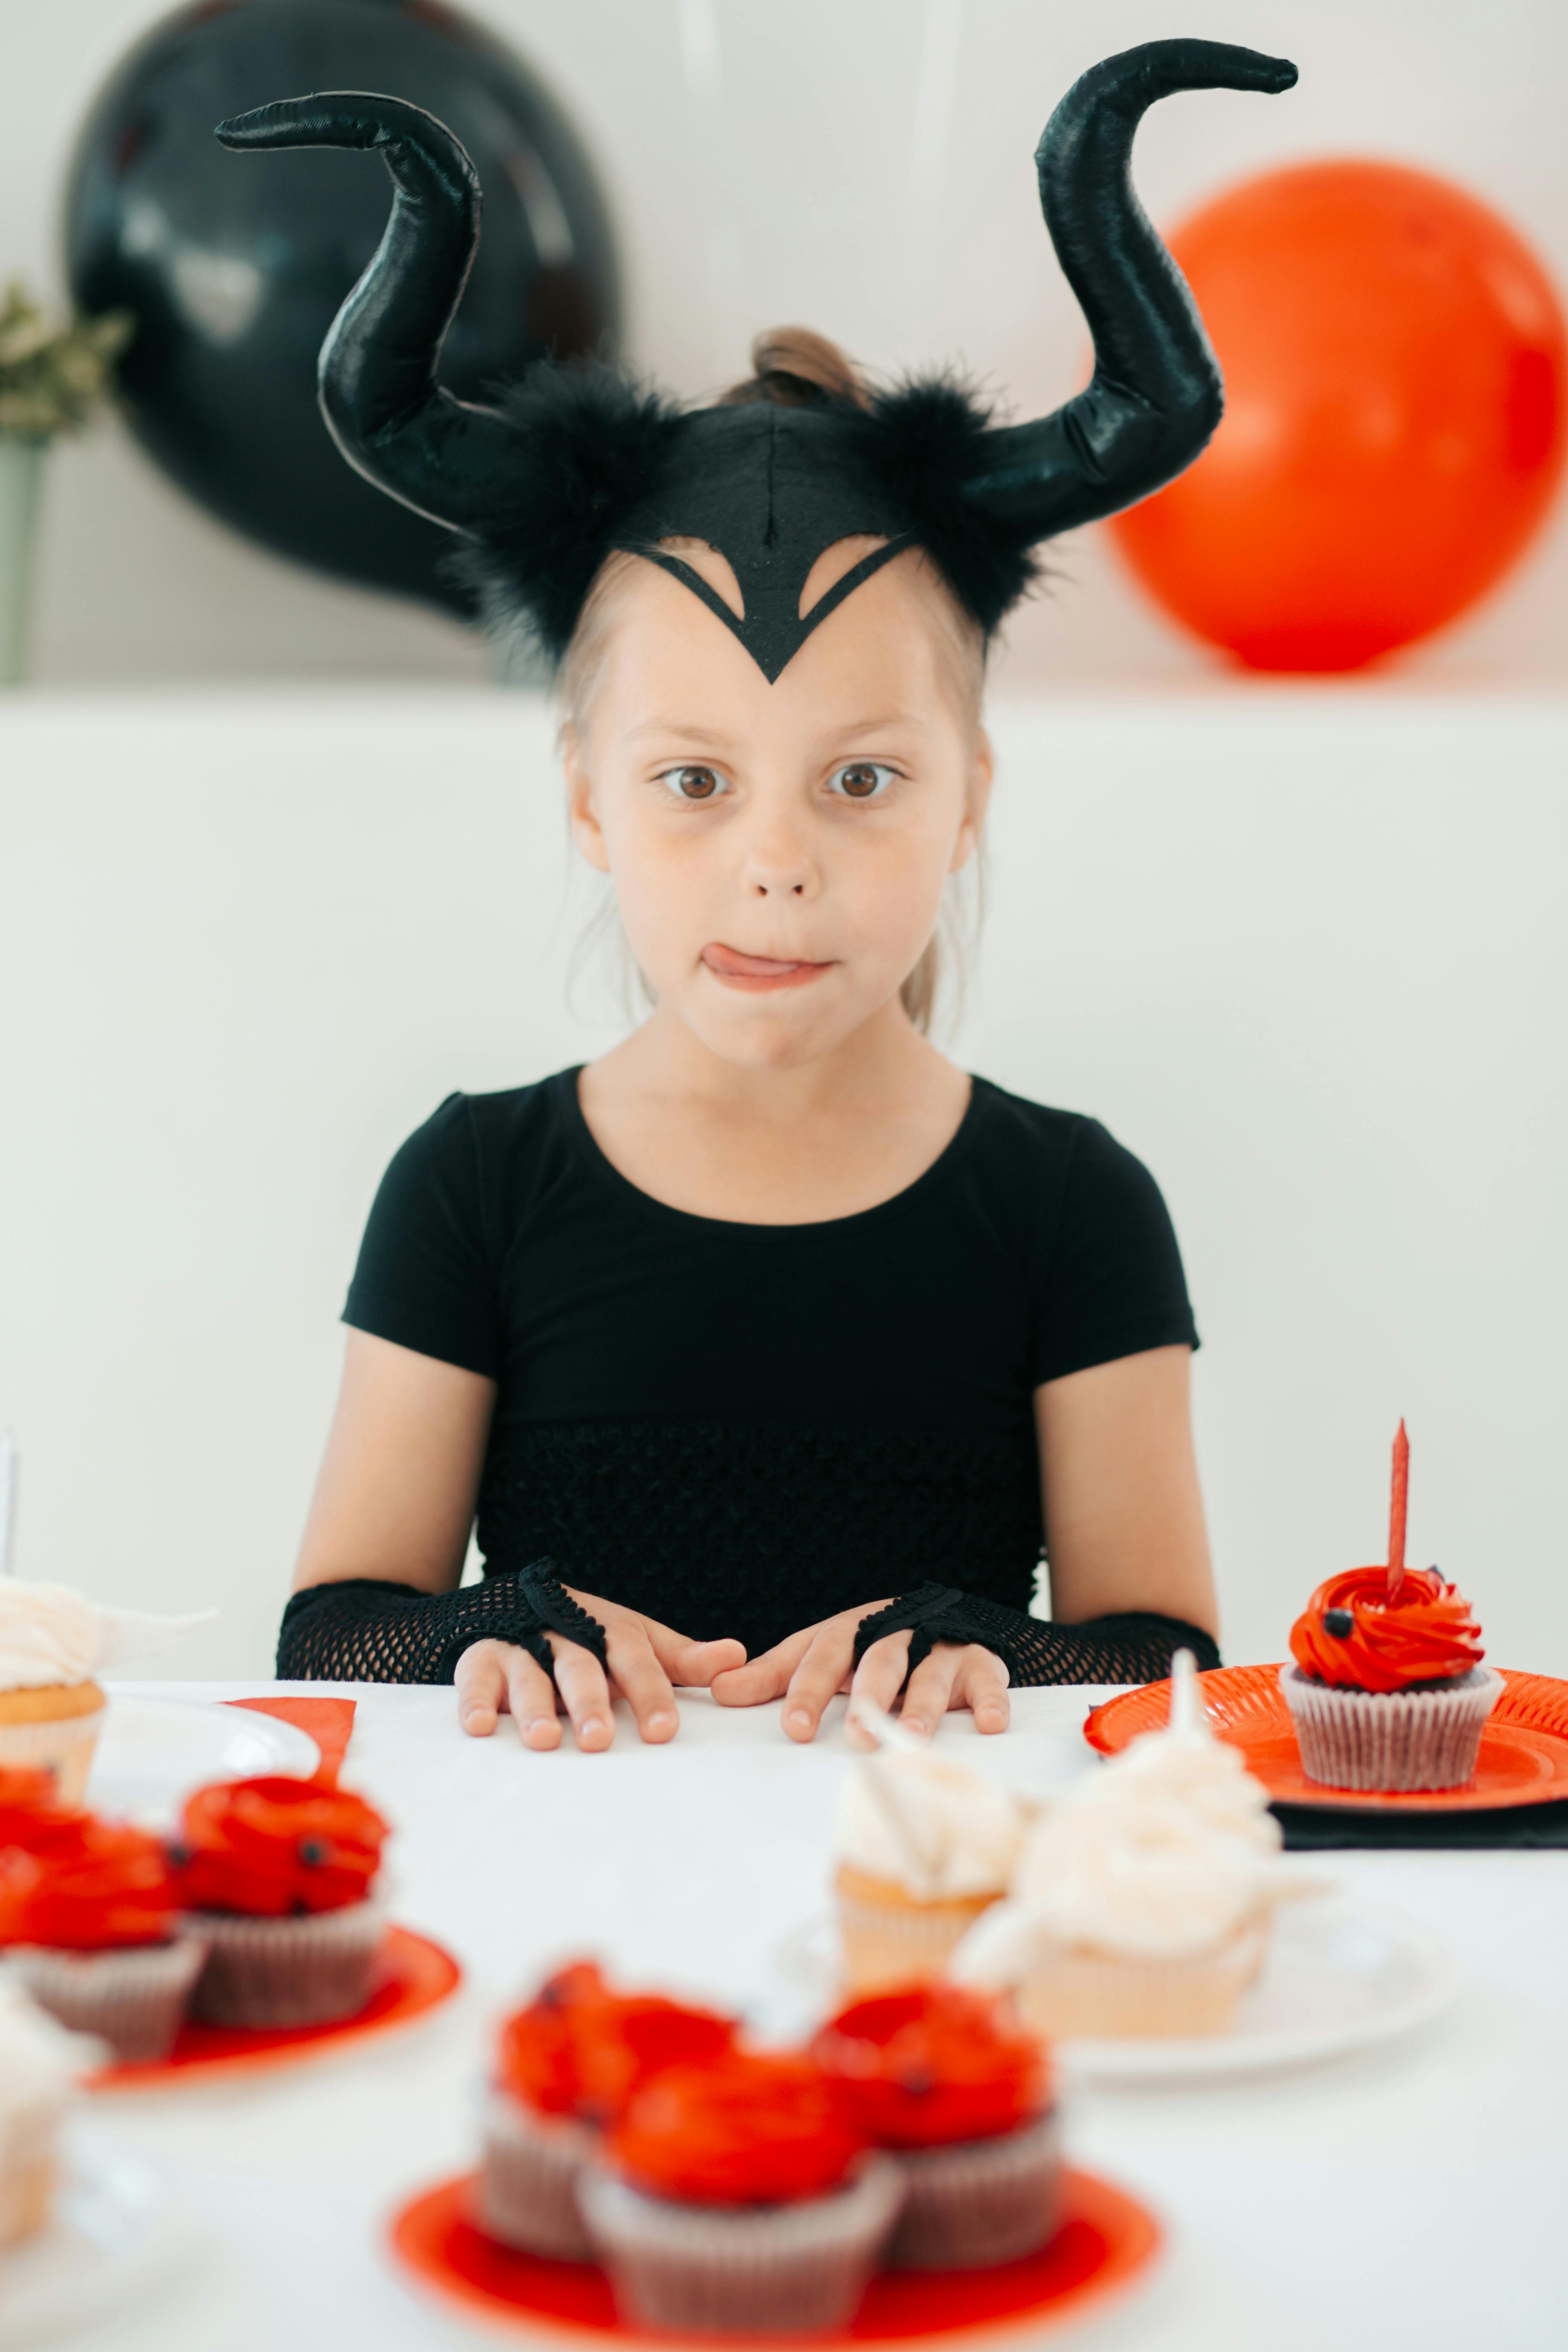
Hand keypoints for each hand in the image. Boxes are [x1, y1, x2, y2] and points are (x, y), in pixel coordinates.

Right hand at [455, 1591, 745, 1752]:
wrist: (519, 1604)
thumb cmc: (591, 1637)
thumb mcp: (637, 1642)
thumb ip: (682, 1659)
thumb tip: (738, 1658)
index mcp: (609, 1632)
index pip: (635, 1661)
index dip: (650, 1694)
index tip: (663, 1731)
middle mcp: (566, 1636)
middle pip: (580, 1667)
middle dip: (591, 1702)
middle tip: (600, 1739)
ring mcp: (521, 1646)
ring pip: (529, 1675)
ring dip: (535, 1706)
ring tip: (546, 1739)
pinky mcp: (480, 1660)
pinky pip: (474, 1680)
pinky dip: (474, 1702)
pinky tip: (481, 1726)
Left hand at [709, 1602, 1009, 1744]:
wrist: (941, 1617)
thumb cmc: (867, 1648)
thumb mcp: (821, 1654)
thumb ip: (775, 1674)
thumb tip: (718, 1691)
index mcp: (853, 1630)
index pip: (825, 1656)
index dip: (808, 1690)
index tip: (793, 1727)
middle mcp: (897, 1633)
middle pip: (881, 1661)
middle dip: (869, 1696)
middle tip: (857, 1734)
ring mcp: (941, 1646)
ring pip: (931, 1672)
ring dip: (923, 1704)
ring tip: (910, 1736)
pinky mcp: (981, 1662)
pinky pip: (989, 1680)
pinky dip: (992, 1701)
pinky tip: (991, 1725)